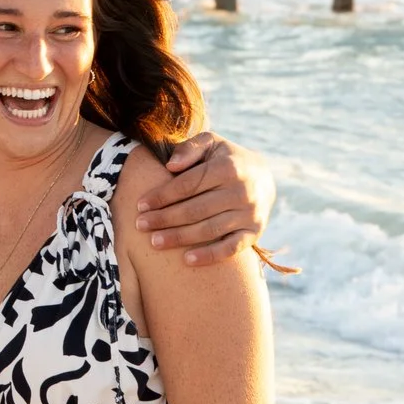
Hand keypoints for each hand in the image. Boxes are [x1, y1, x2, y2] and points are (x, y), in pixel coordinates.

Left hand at [134, 132, 275, 266]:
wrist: (263, 178)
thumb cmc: (225, 159)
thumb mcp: (210, 143)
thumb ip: (190, 148)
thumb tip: (170, 165)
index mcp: (228, 167)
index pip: (188, 185)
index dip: (162, 196)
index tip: (140, 205)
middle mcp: (242, 192)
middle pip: (195, 209)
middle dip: (164, 219)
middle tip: (140, 226)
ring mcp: (250, 214)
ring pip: (208, 230)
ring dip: (179, 238)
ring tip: (154, 242)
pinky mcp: (254, 232)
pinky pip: (230, 248)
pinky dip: (209, 256)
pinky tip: (186, 260)